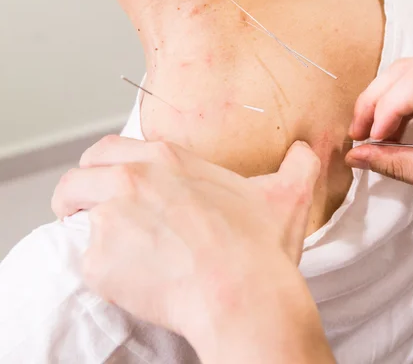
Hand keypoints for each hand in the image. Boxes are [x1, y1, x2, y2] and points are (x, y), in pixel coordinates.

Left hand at [52, 136, 334, 363]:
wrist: (242, 295)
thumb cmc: (260, 249)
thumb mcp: (287, 196)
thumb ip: (298, 164)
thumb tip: (307, 149)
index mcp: (167, 160)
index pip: (109, 150)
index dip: (105, 169)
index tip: (111, 186)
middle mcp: (131, 179)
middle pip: (77, 179)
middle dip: (79, 197)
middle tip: (97, 219)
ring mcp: (110, 218)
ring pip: (74, 220)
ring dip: (88, 234)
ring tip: (118, 255)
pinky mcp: (99, 260)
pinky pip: (86, 264)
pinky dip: (103, 274)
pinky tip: (135, 283)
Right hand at [346, 51, 412, 203]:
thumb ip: (400, 166)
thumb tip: (357, 156)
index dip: (385, 110)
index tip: (368, 140)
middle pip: (406, 69)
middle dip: (374, 102)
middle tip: (359, 136)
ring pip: (408, 67)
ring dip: (384, 100)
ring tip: (375, 134)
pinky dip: (400, 96)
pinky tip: (395, 124)